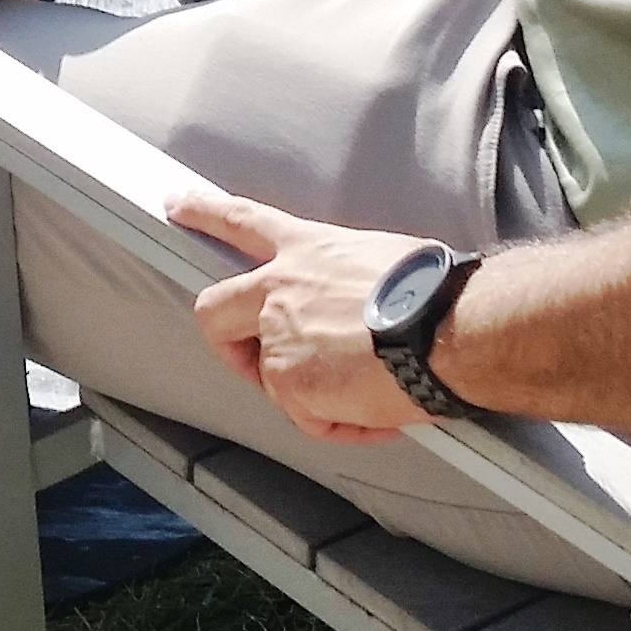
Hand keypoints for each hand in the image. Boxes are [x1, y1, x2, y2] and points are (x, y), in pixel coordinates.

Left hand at [174, 189, 435, 443]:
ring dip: (312, 395)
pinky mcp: (289, 385)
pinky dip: (342, 425)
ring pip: (272, 380)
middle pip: (214, 308)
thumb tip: (363, 310)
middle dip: (223, 338)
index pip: (242, 220)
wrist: (451, 328)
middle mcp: (280, 289)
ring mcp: (278, 339)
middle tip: (248, 357)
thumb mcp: (383, 261)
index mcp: (307, 250)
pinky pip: (308, 420)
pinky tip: (378, 413)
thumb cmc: (436, 293)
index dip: (205, 212)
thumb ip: (346, 281)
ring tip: (368, 391)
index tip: (179, 205)